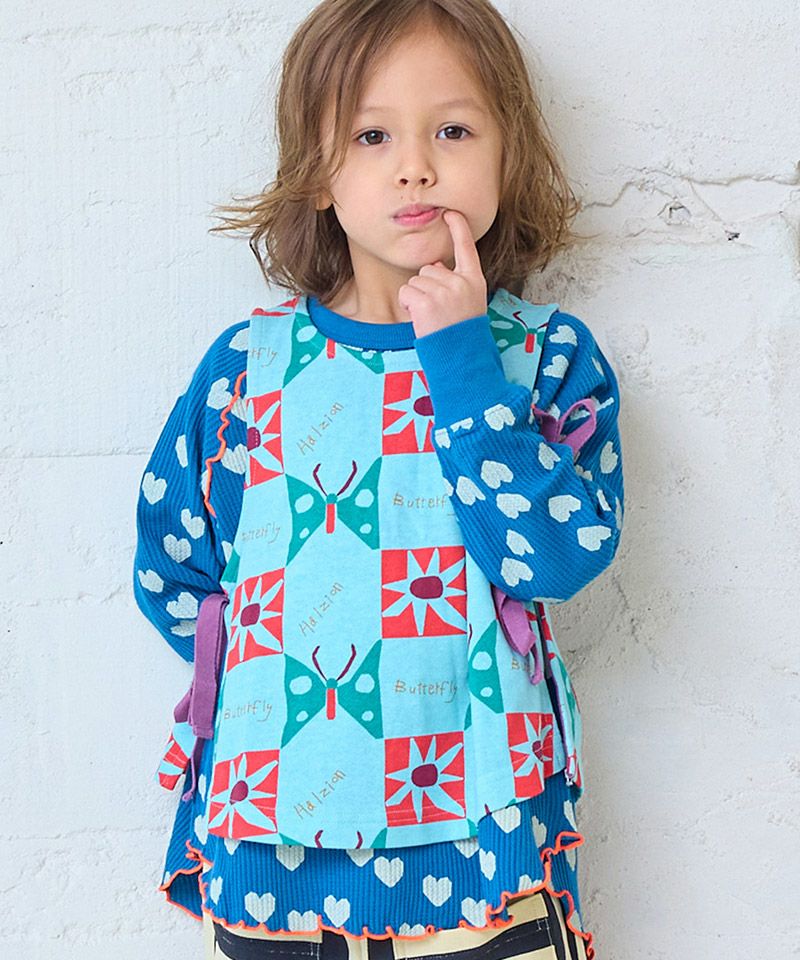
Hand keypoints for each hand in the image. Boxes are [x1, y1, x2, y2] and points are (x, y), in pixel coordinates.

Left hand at [398, 209, 487, 337]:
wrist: (461, 357)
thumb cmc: (461, 332)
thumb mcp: (469, 303)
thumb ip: (454, 282)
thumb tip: (434, 267)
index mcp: (474, 280)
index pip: (466, 248)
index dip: (458, 228)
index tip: (450, 212)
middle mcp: (460, 283)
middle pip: (430, 269)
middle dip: (428, 286)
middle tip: (439, 310)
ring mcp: (444, 292)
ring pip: (416, 280)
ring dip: (417, 297)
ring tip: (432, 316)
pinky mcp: (426, 302)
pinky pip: (406, 292)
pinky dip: (408, 304)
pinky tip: (421, 318)